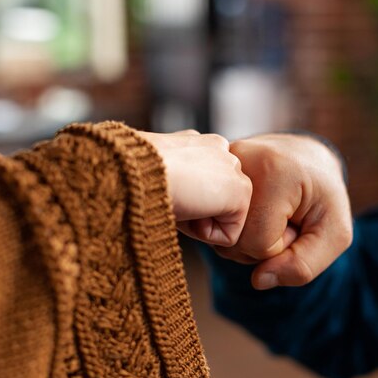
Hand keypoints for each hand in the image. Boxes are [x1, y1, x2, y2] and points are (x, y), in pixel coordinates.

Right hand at [139, 130, 251, 246]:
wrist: (140, 171)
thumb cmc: (135, 176)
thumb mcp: (154, 175)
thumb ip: (176, 181)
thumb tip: (182, 204)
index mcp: (197, 143)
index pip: (200, 183)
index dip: (181, 198)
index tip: (161, 189)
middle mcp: (219, 149)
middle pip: (213, 201)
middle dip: (193, 209)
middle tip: (170, 196)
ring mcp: (234, 168)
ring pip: (221, 217)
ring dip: (198, 221)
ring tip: (178, 201)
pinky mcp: (242, 191)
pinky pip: (228, 235)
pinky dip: (206, 234)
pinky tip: (189, 210)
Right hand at [215, 133, 352, 289]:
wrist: (305, 157)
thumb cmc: (323, 196)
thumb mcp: (334, 233)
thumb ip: (304, 265)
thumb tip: (258, 281)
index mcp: (273, 171)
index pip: (258, 243)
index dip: (281, 246)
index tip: (295, 221)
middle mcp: (237, 160)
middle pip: (233, 242)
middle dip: (260, 243)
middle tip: (281, 216)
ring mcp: (217, 163)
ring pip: (217, 234)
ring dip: (244, 235)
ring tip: (265, 210)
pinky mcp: (206, 168)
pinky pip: (208, 218)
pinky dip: (229, 224)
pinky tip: (247, 207)